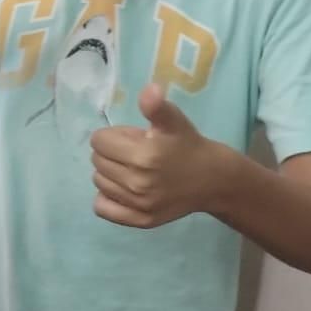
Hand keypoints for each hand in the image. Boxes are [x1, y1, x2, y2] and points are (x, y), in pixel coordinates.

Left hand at [90, 85, 228, 227]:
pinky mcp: (140, 220)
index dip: (112, 136)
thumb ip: (156, 107)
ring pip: (98, 182)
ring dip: (109, 173)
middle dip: (111, 153)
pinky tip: (122, 189)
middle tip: (133, 153)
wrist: (213, 180)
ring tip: (131, 169)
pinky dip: (106, 198)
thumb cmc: (188, 146)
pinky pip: (103, 208)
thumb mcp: (174, 121)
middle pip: (97, 161)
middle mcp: (137, 182)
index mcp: (143, 155)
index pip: (99, 141)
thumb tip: (150, 89)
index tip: (131, 138)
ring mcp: (138, 204)